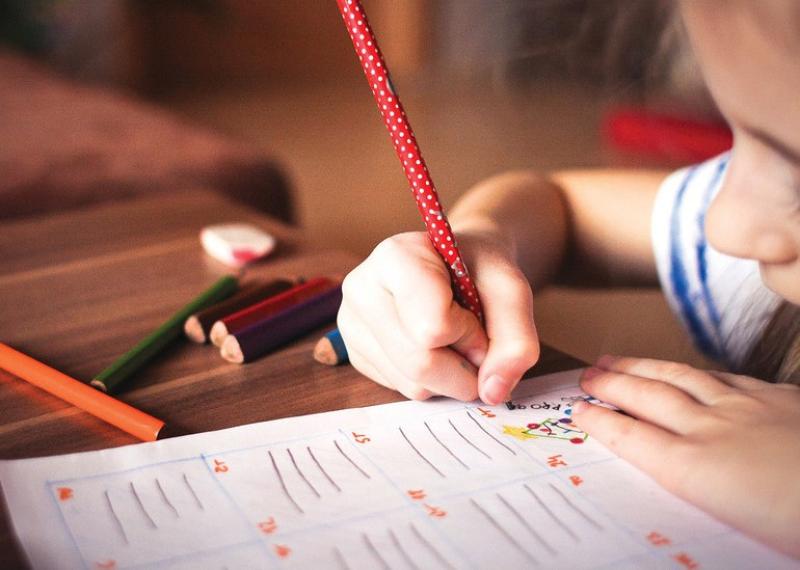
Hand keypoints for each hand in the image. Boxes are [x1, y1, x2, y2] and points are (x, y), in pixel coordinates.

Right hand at [337, 230, 539, 404]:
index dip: (469, 333)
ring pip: (412, 384)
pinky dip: (432, 381)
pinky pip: (402, 389)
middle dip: (464, 366)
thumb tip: (492, 392)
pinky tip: (433, 348)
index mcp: (394, 257)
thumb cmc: (479, 270)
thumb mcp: (511, 291)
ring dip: (450, 376)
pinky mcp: (355, 354)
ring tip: (453, 338)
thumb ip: (516, 340)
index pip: (432, 327)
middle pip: (420, 363)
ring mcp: (352, 323)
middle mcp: (361, 288)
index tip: (476, 313)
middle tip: (475, 339)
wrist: (456, 265)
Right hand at [573, 355, 799, 557]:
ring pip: (682, 378)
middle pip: (650, 398)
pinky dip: (697, 372)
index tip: (578, 410)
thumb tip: (675, 481)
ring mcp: (747, 408)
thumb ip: (700, 495)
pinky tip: (692, 371)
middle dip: (613, 384)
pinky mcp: (780, 399)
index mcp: (697, 470)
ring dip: (644, 368)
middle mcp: (713, 431)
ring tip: (619, 359)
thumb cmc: (798, 522)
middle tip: (588, 374)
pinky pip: (725, 377)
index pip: (633, 438)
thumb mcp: (739, 530)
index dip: (602, 421)